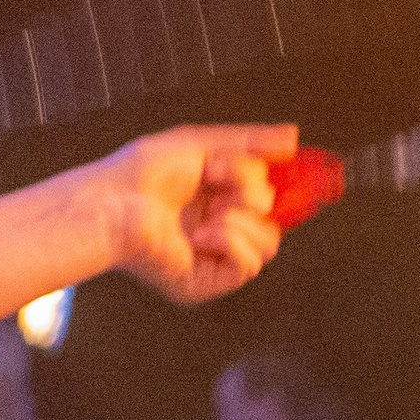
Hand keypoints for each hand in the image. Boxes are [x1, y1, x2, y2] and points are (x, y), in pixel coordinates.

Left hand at [95, 124, 297, 307]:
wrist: (113, 203)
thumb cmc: (141, 173)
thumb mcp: (202, 144)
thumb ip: (250, 142)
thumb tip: (293, 137)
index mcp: (219, 196)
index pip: (270, 193)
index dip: (291, 183)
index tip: (306, 168)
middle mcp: (220, 226)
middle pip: (275, 212)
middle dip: (251, 187)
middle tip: (217, 175)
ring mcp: (214, 256)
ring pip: (269, 241)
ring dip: (242, 215)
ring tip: (208, 209)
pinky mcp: (207, 281)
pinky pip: (249, 265)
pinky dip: (231, 241)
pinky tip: (202, 233)